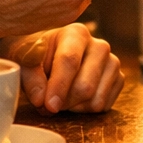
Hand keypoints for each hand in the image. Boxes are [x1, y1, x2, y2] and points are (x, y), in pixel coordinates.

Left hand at [0, 24, 123, 113]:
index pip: (70, 61)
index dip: (58, 86)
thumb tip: (41, 99)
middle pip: (85, 86)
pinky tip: (75, 99)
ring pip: (96, 100)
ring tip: (62, 96)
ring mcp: (112, 62)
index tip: (48, 105)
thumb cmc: (35, 57)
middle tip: (49, 103)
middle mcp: (99, 45)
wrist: (49, 58)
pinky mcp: (118, 79)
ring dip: (74, 107)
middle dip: (65, 101)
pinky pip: (104, 106)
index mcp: (76, 33)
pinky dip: (86, 109)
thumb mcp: (24, 62)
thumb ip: (31, 78)